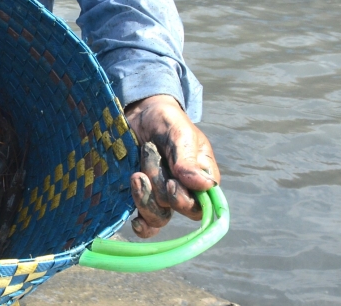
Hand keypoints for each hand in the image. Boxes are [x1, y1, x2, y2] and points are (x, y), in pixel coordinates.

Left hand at [123, 94, 219, 237]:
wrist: (140, 114)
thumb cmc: (167, 121)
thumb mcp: (179, 134)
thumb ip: (187, 159)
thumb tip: (205, 185)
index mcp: (202, 178)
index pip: (200, 205)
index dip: (184, 200)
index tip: (171, 183)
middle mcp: (185, 192)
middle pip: (176, 209)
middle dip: (159, 184)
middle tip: (149, 153)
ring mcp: (162, 196)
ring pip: (159, 217)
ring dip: (144, 198)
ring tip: (135, 174)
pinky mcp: (142, 196)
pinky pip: (146, 222)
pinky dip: (143, 225)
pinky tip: (135, 222)